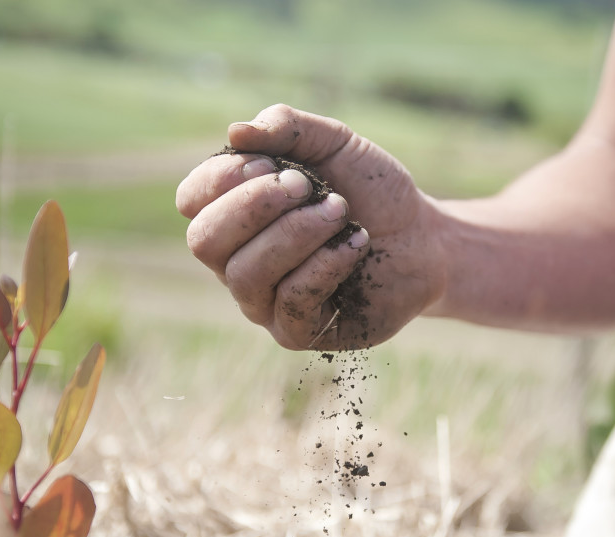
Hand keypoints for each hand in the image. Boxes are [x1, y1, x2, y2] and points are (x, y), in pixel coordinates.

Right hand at [176, 104, 446, 350]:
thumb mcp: (333, 143)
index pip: (192, 199)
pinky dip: (325, 263)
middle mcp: (234, 261)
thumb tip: (236, 131)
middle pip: (204, 241)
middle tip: (304, 186)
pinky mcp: (294, 331)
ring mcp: (260, 301)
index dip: (223, 178)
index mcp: (231, 213)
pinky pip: (290, 300)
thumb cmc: (369, 191)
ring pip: (245, 274)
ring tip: (339, 211)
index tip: (271, 163)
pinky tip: (356, 242)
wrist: (422, 238)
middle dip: (254, 206)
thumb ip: (287, 128)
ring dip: (296, 233)